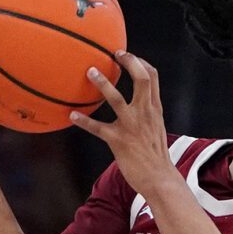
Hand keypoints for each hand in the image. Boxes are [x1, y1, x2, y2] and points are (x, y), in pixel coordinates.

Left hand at [67, 52, 170, 186]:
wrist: (160, 179)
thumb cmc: (156, 156)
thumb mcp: (157, 128)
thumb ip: (148, 113)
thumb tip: (139, 103)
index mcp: (154, 109)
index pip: (152, 77)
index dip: (139, 61)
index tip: (126, 55)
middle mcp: (144, 113)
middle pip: (141, 79)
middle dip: (128, 62)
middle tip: (113, 54)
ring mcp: (131, 126)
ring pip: (116, 98)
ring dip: (102, 83)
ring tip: (90, 71)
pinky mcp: (119, 140)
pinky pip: (97, 127)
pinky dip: (84, 121)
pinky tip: (72, 115)